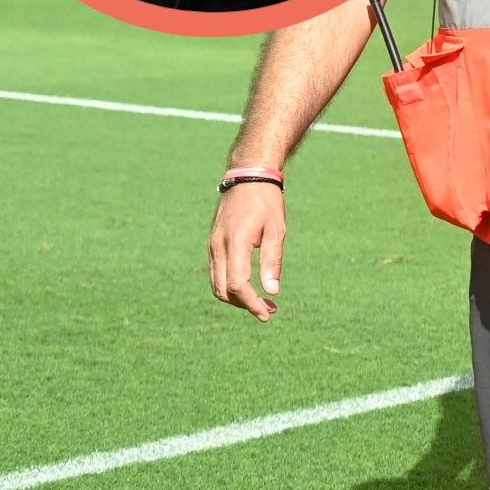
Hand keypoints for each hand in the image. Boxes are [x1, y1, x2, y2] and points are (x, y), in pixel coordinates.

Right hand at [208, 181, 285, 321]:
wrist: (248, 176)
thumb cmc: (266, 202)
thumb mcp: (277, 230)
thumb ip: (272, 261)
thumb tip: (273, 291)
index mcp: (235, 243)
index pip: (238, 285)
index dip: (251, 303)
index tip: (267, 314)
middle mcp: (218, 247)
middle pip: (223, 290)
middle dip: (244, 305)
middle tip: (269, 310)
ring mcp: (213, 245)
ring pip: (217, 284)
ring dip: (237, 297)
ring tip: (262, 301)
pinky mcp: (214, 243)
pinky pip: (218, 272)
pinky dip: (230, 285)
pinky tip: (250, 286)